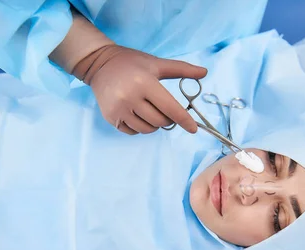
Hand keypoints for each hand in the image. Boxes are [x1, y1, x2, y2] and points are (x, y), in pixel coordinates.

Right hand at [72, 45, 206, 134]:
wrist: (100, 65)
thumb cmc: (132, 63)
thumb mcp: (156, 63)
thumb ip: (181, 69)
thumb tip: (204, 72)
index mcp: (144, 83)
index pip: (170, 108)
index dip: (184, 120)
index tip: (193, 128)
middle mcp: (130, 98)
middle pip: (160, 122)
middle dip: (167, 119)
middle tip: (164, 109)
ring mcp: (118, 109)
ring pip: (147, 129)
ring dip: (154, 125)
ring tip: (150, 110)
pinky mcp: (111, 117)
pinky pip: (133, 132)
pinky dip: (140, 127)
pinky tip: (137, 114)